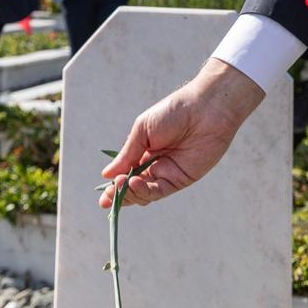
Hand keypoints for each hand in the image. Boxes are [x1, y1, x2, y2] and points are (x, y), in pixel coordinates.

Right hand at [99, 58, 264, 208]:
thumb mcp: (143, 130)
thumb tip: (106, 174)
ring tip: (121, 184)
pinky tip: (134, 183)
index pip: (125, 173)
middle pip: (133, 187)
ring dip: (130, 193)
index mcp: (144, 150)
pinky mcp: (181, 179)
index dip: (114, 185)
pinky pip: (160, 191)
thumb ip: (127, 154)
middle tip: (107, 198)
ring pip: (145, 193)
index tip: (102, 196)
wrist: (205, 109)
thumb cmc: (173, 112)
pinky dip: (145, 191)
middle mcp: (155, 164)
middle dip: (119, 194)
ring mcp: (168, 173)